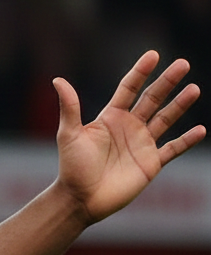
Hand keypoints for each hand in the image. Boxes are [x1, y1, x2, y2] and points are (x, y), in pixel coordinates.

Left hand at [54, 50, 204, 224]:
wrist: (80, 199)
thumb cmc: (72, 168)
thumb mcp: (69, 135)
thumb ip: (69, 107)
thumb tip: (57, 80)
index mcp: (111, 118)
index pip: (129, 89)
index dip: (140, 72)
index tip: (153, 55)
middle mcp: (128, 127)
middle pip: (152, 99)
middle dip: (167, 82)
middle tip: (183, 64)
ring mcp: (141, 144)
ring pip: (165, 119)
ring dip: (180, 105)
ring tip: (194, 89)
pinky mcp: (150, 163)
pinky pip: (173, 150)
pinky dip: (186, 141)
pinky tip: (200, 130)